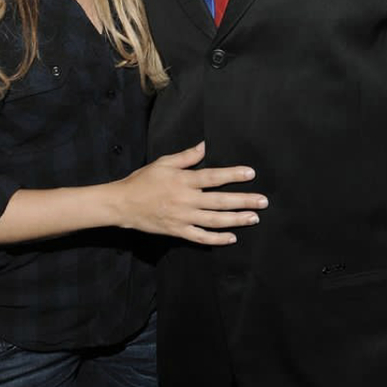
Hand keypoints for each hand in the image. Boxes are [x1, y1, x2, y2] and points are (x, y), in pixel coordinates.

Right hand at [113, 141, 267, 245]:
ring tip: (254, 218)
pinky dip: (217, 239)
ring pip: (215, 220)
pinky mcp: (178, 231)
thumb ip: (186, 157)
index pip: (213, 177)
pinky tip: (232, 237)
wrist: (122, 204)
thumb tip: (204, 146)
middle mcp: (186, 199)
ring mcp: (183, 217)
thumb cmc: (143, 180)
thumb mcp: (163, 163)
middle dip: (244, 201)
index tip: (251, 174)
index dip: (233, 175)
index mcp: (183, 180)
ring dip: (236, 219)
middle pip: (220, 201)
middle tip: (263, 201)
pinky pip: (201, 237)